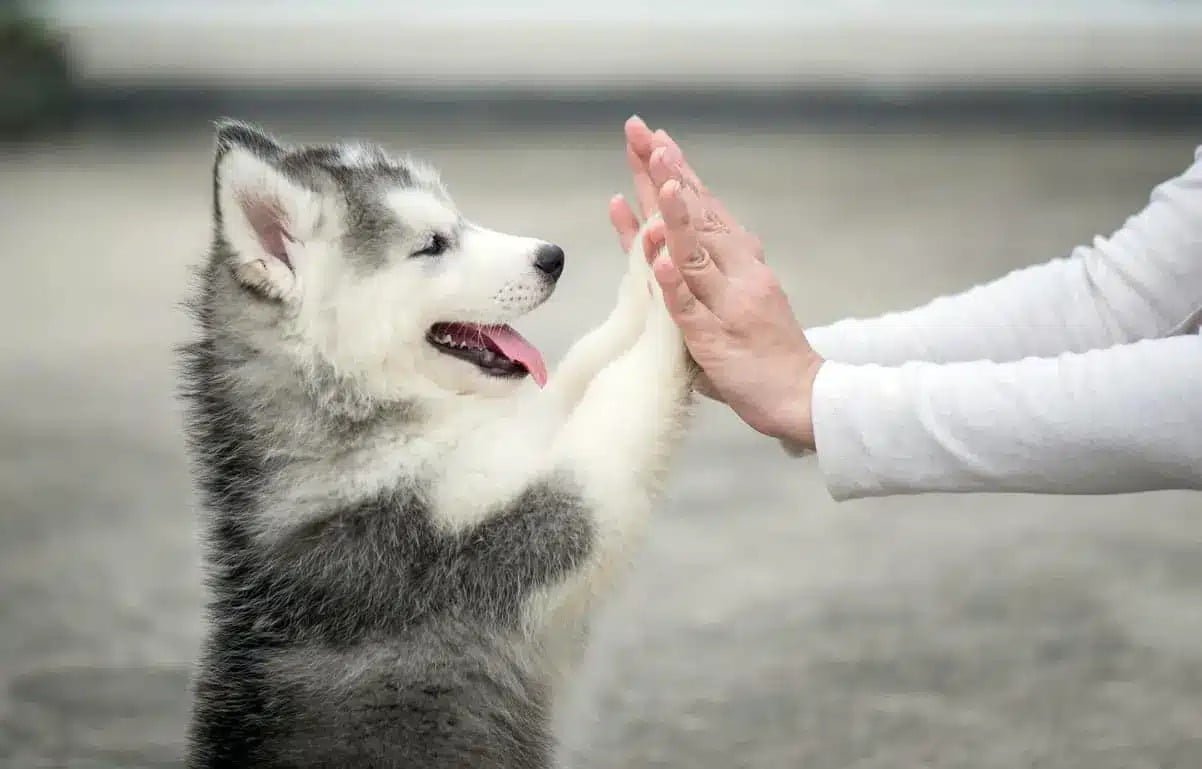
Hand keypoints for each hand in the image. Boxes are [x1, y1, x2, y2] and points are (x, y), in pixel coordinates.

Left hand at [610, 116, 824, 449]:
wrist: (803, 396)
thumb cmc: (763, 352)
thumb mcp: (733, 299)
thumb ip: (699, 272)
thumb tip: (665, 242)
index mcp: (739, 262)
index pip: (702, 207)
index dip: (677, 172)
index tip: (654, 138)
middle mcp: (737, 273)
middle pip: (695, 216)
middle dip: (666, 173)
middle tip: (642, 133)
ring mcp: (727, 305)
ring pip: (696, 253)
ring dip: (675, 214)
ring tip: (657, 178)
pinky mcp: (717, 340)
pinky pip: (690, 309)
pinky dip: (674, 284)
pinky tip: (658, 259)